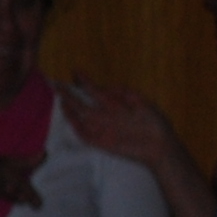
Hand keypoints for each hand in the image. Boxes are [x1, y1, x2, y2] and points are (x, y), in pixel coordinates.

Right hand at [61, 80, 180, 173]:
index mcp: (115, 105)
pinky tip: (68, 111)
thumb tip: (106, 87)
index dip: (86, 82)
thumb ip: (126, 94)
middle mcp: (105, 116)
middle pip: (83, 103)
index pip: (96, 91)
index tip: (76, 71)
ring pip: (80, 116)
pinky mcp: (100, 142)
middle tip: (57, 84)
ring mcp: (101, 129)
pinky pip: (83, 132)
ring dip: (69, 106)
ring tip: (59, 95)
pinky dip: (74, 122)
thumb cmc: (155, 124)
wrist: (160, 146)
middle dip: (70, 93)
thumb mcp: (144, 103)